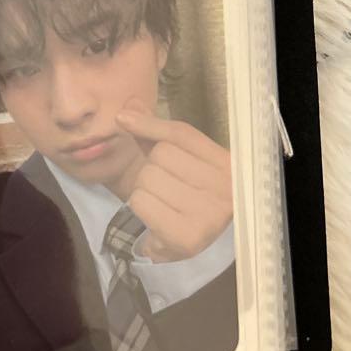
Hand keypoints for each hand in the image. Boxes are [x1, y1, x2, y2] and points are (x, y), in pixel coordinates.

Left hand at [115, 99, 232, 261]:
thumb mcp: (178, 159)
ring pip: (148, 178)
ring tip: (163, 204)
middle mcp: (225, 190)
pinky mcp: (187, 238)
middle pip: (161, 155)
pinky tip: (157, 219)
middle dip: (152, 168)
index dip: (149, 124)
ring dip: (145, 189)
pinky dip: (141, 207)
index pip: (182, 134)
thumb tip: (127, 109)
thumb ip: (153, 133)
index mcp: (227, 165)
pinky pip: (141, 202)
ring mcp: (209, 215)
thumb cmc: (187, 192)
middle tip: (167, 188)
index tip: (123, 119)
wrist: (192, 241)